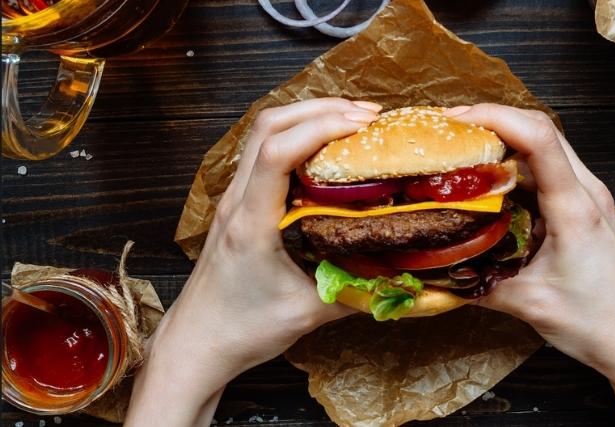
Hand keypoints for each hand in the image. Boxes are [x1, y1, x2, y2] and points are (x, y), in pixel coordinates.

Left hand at [125, 98, 381, 425]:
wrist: (199, 341)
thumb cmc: (243, 330)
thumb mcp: (308, 314)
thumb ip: (358, 292)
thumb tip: (406, 277)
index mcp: (251, 223)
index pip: (276, 153)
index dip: (320, 128)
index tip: (362, 125)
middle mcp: (237, 201)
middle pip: (269, 126)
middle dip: (321, 109)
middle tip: (367, 115)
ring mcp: (234, 199)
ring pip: (263, 132)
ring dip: (306, 116)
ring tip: (350, 119)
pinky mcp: (238, 204)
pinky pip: (263, 151)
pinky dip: (296, 136)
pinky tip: (323, 147)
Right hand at [445, 104, 614, 426]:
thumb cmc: (598, 323)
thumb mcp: (527, 302)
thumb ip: (477, 282)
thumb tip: (437, 268)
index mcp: (576, 208)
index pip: (539, 138)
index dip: (496, 117)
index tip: (456, 119)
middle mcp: (586, 192)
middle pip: (541, 131)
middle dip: (494, 121)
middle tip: (450, 130)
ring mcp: (588, 198)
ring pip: (545, 149)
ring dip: (505, 142)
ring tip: (464, 150)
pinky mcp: (583, 210)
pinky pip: (547, 174)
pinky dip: (516, 168)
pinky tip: (490, 183)